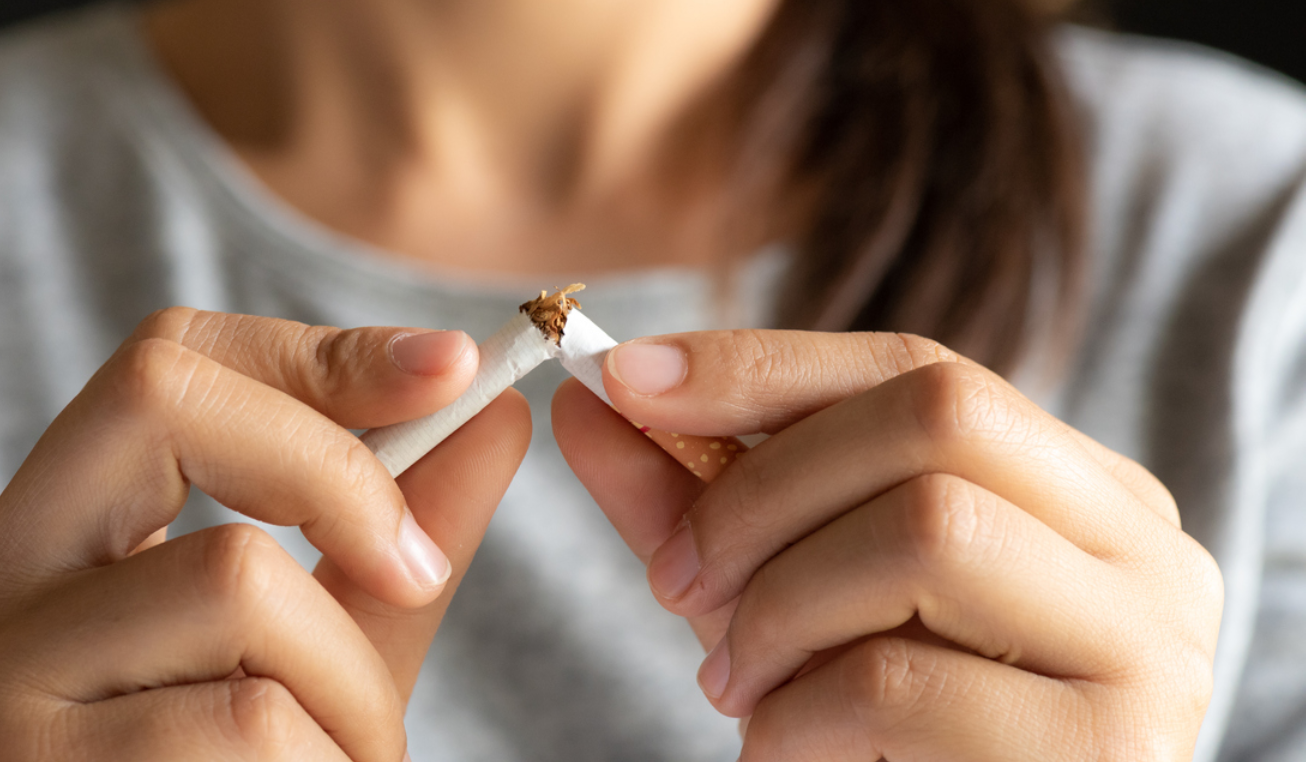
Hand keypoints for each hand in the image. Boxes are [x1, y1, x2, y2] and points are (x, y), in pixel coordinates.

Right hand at [0, 308, 530, 759]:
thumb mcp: (328, 644)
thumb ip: (397, 531)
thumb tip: (494, 411)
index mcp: (44, 543)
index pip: (164, 365)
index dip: (320, 353)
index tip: (457, 371)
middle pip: (167, 406)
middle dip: (338, 478)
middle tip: (417, 573)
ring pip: (241, 584)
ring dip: (349, 690)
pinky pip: (252, 724)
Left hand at [553, 330, 1221, 759]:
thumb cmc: (881, 734)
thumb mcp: (787, 593)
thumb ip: (701, 500)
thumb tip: (586, 402)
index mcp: (1081, 489)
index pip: (922, 366)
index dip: (762, 363)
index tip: (625, 377)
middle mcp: (1142, 547)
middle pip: (936, 418)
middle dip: (763, 488)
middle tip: (676, 579)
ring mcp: (1150, 643)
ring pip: (928, 530)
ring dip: (780, 607)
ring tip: (737, 686)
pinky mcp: (1112, 748)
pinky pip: (904, 680)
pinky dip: (800, 713)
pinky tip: (784, 750)